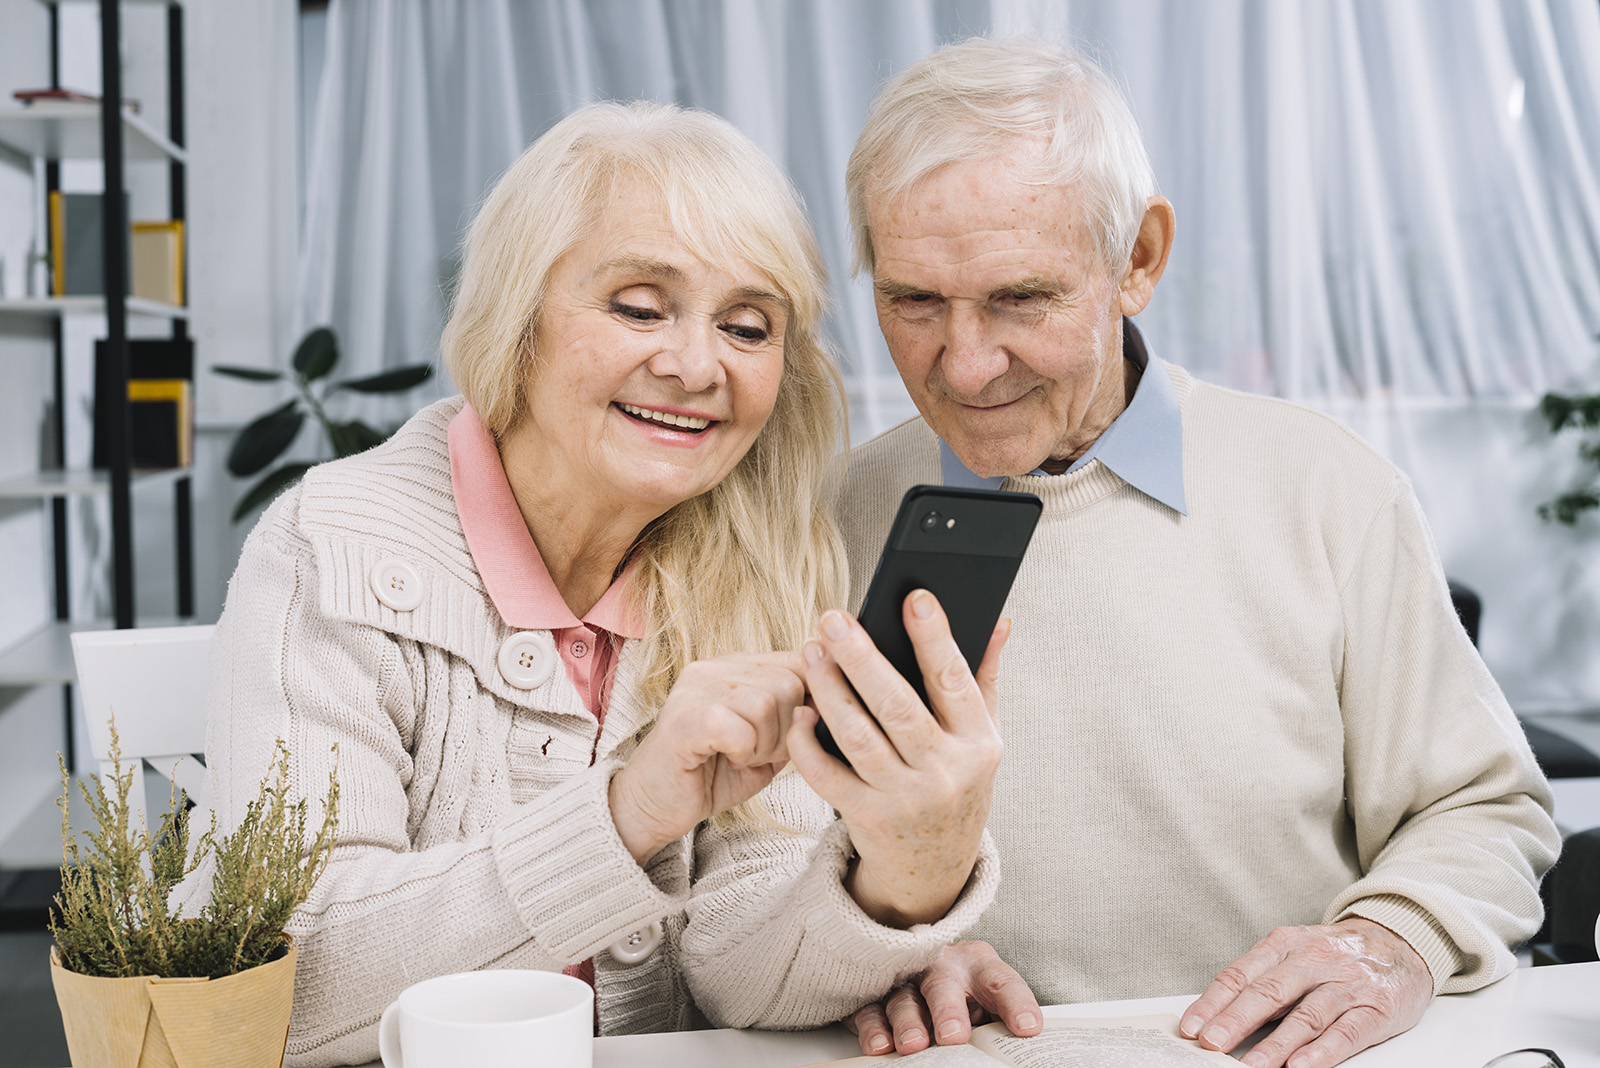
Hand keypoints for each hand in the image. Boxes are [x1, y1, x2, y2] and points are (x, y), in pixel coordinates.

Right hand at [609, 652, 806, 863]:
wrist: (655, 805)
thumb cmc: (712, 774)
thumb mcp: (768, 744)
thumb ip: (797, 721)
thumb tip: (831, 702)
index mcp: (737, 666)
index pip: (800, 660)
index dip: (812, 701)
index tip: (796, 733)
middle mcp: (715, 668)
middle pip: (789, 682)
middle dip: (788, 730)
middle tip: (759, 753)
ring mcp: (695, 689)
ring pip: (767, 704)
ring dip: (764, 745)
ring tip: (740, 757)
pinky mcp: (682, 720)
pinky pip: (738, 728)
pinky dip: (743, 751)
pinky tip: (726, 759)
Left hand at [787, 592, 1006, 926]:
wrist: (935, 867)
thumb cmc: (956, 782)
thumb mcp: (982, 737)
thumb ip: (984, 677)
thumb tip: (998, 621)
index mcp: (978, 743)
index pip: (954, 682)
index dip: (935, 638)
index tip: (914, 597)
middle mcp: (945, 772)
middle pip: (898, 707)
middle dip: (862, 658)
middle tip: (833, 618)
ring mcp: (905, 798)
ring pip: (859, 738)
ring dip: (830, 692)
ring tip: (812, 652)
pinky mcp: (867, 818)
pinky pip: (829, 776)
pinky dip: (809, 744)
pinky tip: (800, 711)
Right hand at [845, 941, 1042, 1054]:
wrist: (921, 967)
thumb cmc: (964, 994)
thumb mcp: (987, 1001)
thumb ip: (998, 1022)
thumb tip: (1023, 1049)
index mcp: (979, 967)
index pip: (1001, 982)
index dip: (1015, 1003)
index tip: (1028, 1028)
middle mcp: (942, 968)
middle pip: (943, 985)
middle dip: (948, 1010)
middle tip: (954, 1036)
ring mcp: (905, 980)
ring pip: (904, 999)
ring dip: (908, 1022)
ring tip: (915, 1046)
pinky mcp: (876, 996)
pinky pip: (871, 1011)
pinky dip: (874, 1029)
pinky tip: (881, 1046)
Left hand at [1179, 918, 1431, 1067]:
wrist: (1401, 940)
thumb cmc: (1336, 954)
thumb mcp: (1296, 952)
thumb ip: (1263, 980)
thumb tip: (1219, 1017)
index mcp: (1285, 944)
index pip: (1241, 974)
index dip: (1214, 1001)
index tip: (1192, 1027)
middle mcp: (1314, 960)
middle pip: (1269, 992)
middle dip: (1237, 1020)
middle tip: (1212, 1044)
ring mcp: (1347, 984)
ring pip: (1307, 1016)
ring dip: (1277, 1045)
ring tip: (1252, 1066)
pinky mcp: (1377, 1008)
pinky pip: (1347, 1032)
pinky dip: (1322, 1052)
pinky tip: (1301, 1067)